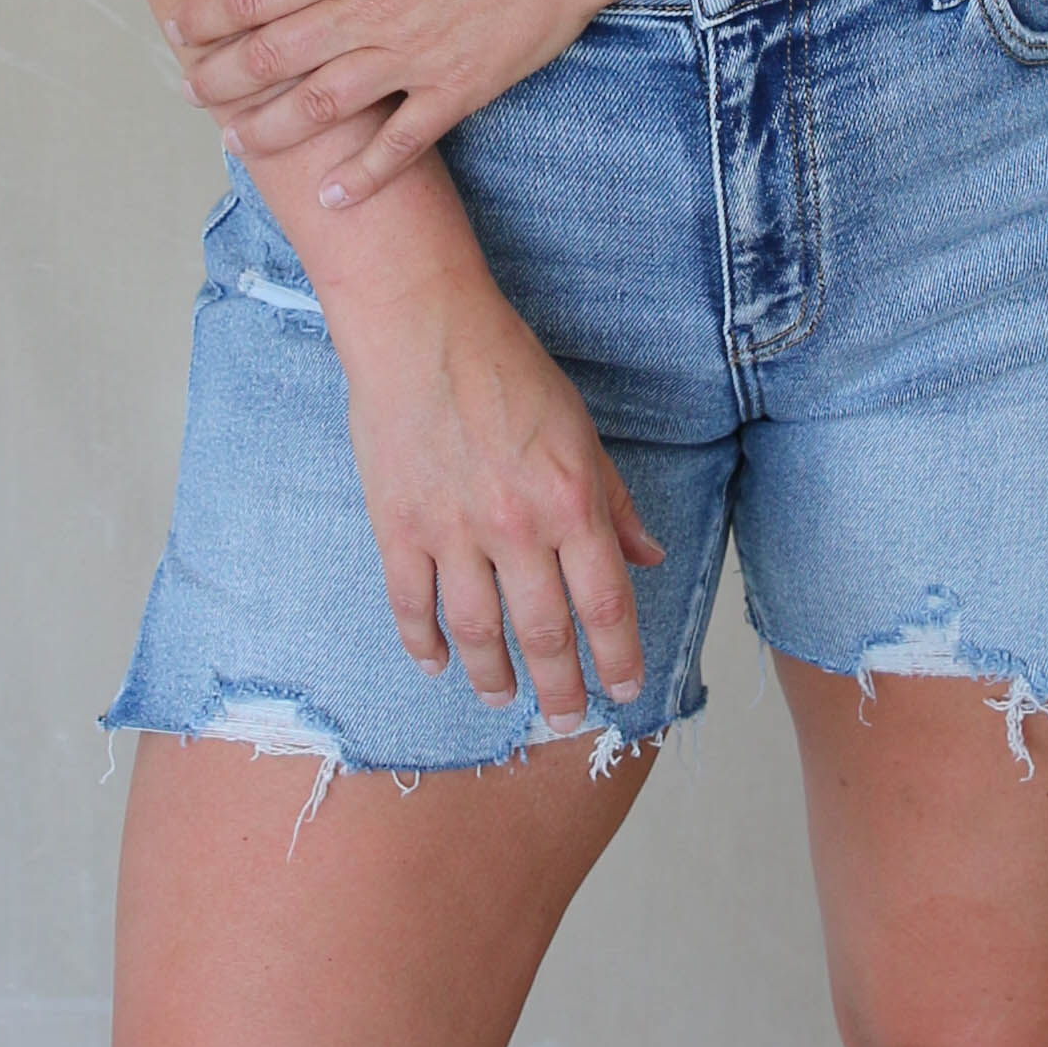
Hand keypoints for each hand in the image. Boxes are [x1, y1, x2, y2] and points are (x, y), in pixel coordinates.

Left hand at [168, 0, 623, 206]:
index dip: (206, 14)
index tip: (178, 27)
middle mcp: (367, 11)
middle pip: (269, 55)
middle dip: (219, 79)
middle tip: (188, 92)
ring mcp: (411, 56)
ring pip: (320, 105)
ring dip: (269, 130)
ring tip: (236, 144)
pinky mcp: (458, 89)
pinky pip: (402, 143)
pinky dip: (364, 174)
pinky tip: (332, 194)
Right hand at [331, 258, 659, 720]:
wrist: (422, 327)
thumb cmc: (507, 368)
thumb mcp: (581, 429)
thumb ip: (613, 500)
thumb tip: (648, 555)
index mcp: (571, 500)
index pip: (606, 603)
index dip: (619, 657)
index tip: (625, 690)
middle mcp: (517, 527)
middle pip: (545, 632)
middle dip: (561, 687)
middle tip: (567, 719)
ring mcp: (453, 531)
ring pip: (478, 631)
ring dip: (494, 676)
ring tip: (503, 698)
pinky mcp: (399, 526)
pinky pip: (412, 604)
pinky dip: (424, 643)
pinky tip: (436, 663)